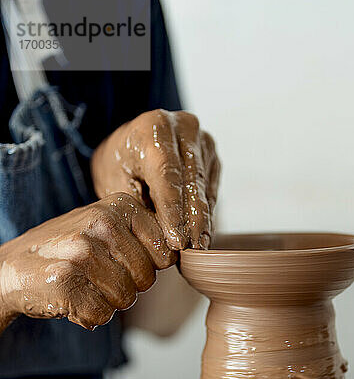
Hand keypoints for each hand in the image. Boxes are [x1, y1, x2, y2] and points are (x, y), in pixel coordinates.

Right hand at [0, 194, 175, 330]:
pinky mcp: (65, 282)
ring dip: (106, 301)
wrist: (11, 268)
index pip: (166, 251)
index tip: (121, 261)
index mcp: (119, 205)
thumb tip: (182, 251)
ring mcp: (82, 253)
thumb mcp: (105, 226)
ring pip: (125, 299)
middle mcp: (101, 223)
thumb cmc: (65, 249)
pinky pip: (102, 315)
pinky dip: (88, 315)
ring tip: (82, 284)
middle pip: (147, 279)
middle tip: (96, 275)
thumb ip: (142, 234)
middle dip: (127, 286)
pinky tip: (71, 298)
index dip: (147, 266)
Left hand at [91, 109, 219, 249]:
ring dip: (201, 221)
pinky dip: (205, 213)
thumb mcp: (115, 182)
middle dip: (192, 221)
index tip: (177, 241)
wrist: (132, 142)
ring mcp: (201, 140)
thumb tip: (160, 237)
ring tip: (197, 248)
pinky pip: (211, 189)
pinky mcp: (211, 155)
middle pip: (191, 182)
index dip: (173, 211)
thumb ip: (136, 205)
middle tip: (191, 250)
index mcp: (153, 128)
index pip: (166, 175)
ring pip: (205, 188)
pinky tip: (200, 234)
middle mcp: (182, 128)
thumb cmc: (120, 163)